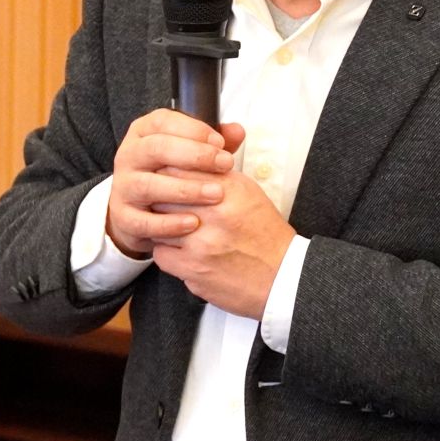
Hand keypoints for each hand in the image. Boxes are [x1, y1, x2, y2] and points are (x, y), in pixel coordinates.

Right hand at [106, 110, 244, 257]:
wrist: (140, 212)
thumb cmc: (171, 175)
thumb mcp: (190, 154)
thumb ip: (213, 143)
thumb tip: (237, 131)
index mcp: (143, 133)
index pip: (162, 121)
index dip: (194, 129)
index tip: (221, 143)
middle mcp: (128, 156)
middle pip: (156, 148)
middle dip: (195, 155)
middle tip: (225, 164)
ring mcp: (123, 187)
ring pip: (149, 185)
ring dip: (185, 190)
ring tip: (216, 194)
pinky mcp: (123, 217)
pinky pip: (143, 221)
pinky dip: (169, 223)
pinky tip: (194, 223)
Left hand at [151, 161, 295, 318]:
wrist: (281, 277)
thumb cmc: (265, 234)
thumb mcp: (248, 193)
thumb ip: (217, 176)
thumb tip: (186, 163)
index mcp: (230, 190)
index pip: (179, 168)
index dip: (168, 172)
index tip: (168, 178)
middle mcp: (214, 214)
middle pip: (164, 194)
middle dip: (161, 197)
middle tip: (166, 202)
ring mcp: (201, 244)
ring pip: (158, 224)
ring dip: (162, 225)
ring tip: (173, 226)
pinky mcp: (193, 270)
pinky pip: (160, 254)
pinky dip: (167, 251)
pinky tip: (180, 250)